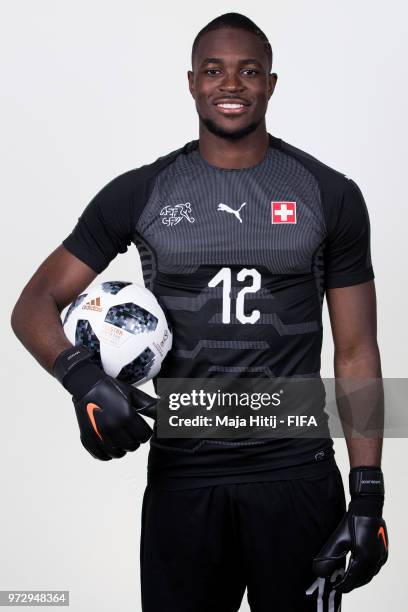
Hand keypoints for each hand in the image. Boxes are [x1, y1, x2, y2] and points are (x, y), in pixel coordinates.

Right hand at [73, 376, 154, 459]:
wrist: (86, 385)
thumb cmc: (112, 389)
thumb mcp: (134, 395)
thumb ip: (151, 406)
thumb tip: (168, 413)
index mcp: (126, 415)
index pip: (144, 436)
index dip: (145, 432)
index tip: (140, 428)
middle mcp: (112, 426)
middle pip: (132, 446)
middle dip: (135, 440)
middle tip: (130, 432)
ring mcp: (98, 434)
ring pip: (118, 453)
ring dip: (122, 448)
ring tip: (121, 438)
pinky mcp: (87, 438)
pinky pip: (102, 456)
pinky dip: (108, 454)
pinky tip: (110, 444)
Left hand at [313, 467, 387, 592]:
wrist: (367, 508)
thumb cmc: (352, 522)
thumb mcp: (337, 539)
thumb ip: (328, 557)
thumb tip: (319, 571)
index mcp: (363, 558)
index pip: (353, 580)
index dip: (343, 585)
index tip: (335, 587)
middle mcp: (375, 560)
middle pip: (362, 579)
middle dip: (351, 584)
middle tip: (340, 584)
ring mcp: (381, 557)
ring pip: (370, 575)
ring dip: (359, 579)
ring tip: (348, 578)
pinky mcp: (383, 552)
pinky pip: (375, 568)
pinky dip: (367, 572)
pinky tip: (359, 569)